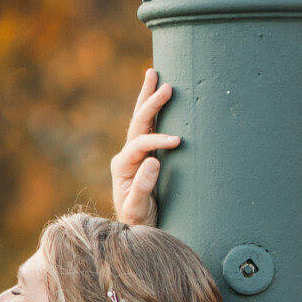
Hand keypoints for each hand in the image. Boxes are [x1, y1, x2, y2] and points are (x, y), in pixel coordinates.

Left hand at [110, 68, 180, 226]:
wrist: (136, 228)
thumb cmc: (138, 223)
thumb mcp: (138, 210)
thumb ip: (142, 188)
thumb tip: (153, 161)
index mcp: (123, 166)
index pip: (141, 144)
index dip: (158, 140)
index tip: (178, 141)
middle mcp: (127, 155)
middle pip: (138, 122)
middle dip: (151, 103)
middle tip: (167, 86)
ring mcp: (135, 153)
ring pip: (142, 120)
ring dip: (148, 97)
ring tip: (154, 73)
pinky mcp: (145, 155)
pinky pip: (149, 127)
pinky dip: (154, 110)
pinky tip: (158, 95)